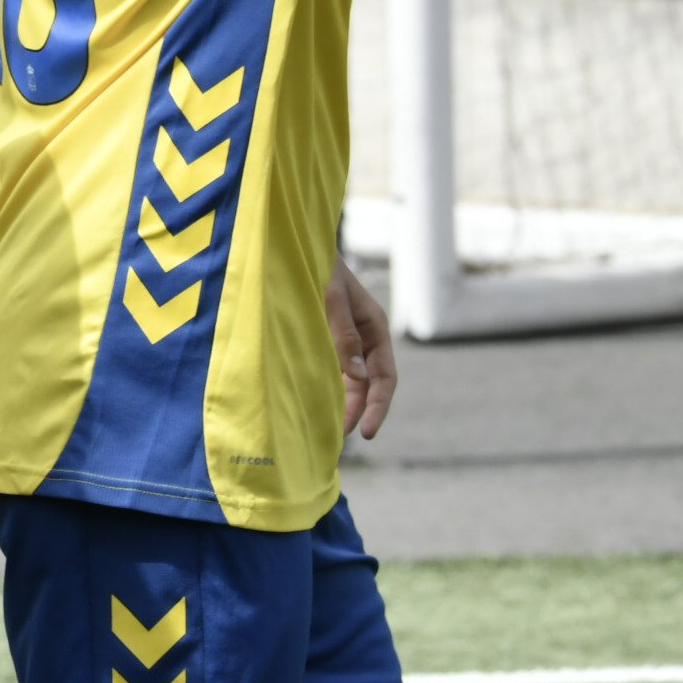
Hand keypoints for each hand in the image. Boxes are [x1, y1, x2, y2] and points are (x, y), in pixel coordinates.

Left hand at [327, 259, 397, 440]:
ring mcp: (346, 338)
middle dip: (358, 411)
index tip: (366, 432)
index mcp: (376, 327)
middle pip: (369, 383)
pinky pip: (331, 368)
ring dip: (343, 402)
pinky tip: (315, 403)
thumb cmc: (318, 266)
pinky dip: (328, 387)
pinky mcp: (326, 338)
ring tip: (328, 430)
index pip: (385, 377)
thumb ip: (344, 335)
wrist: (297, 244)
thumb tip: (357, 377)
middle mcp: (364, 337)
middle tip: (341, 439)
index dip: (378, 405)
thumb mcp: (331, 297)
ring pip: (350, 379)